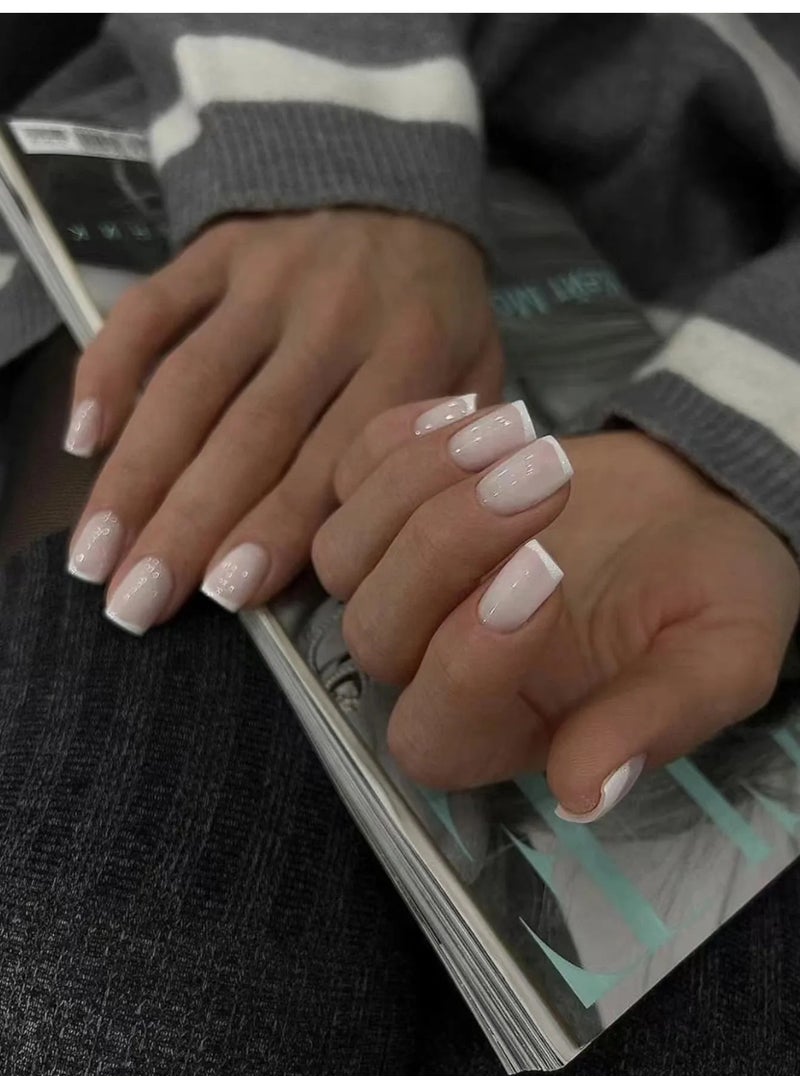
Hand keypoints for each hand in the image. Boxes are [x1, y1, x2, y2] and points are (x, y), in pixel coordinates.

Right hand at [65, 210, 501, 634]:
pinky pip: (150, 309)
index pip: (335, 454)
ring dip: (136, 470)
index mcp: (413, 350)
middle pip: (250, 431)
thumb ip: (445, 452)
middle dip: (188, 522)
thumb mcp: (478, 371)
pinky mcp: (216, 250)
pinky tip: (83, 438)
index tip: (226, 594)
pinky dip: (109, 368)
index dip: (278, 526)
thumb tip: (386, 547)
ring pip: (189, 382)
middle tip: (138, 600)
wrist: (401, 192)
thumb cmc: (438, 310)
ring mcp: (266, 276)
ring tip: (98, 551)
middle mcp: (334, 312)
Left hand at [312, 401, 799, 821]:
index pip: (437, 734)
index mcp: (504, 728)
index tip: (548, 570)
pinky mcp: (390, 505)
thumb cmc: (709, 591)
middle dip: (449, 548)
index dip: (469, 665)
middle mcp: (431, 665)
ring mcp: (398, 581)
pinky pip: (348, 475)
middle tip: (548, 475)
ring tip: (519, 431)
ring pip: (343, 553)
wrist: (693, 503)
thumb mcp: (719, 659)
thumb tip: (585, 796)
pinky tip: (475, 411)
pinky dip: (395, 439)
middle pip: (376, 635)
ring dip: (418, 484)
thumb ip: (656, 721)